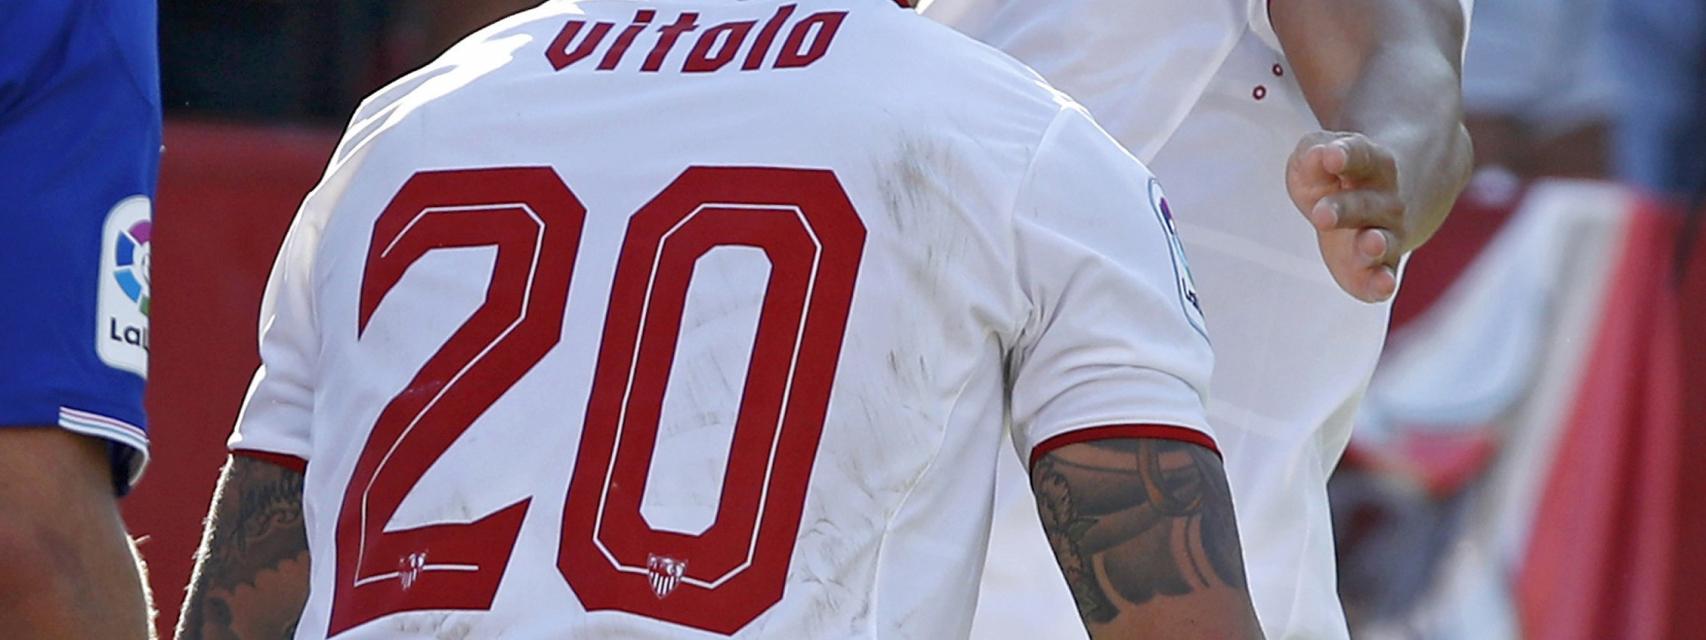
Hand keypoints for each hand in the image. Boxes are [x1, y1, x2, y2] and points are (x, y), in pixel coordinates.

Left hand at [1286, 131, 1405, 302]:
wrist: (1388, 197)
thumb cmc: (1339, 175)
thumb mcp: (1321, 156)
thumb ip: (1314, 157)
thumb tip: (1316, 156)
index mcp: (1371, 164)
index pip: (1360, 155)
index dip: (1345, 155)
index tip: (1330, 156)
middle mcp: (1385, 200)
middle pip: (1366, 204)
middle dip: (1345, 209)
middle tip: (1321, 215)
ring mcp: (1387, 235)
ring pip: (1384, 242)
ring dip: (1375, 245)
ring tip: (1371, 246)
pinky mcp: (1380, 267)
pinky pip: (1384, 277)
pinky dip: (1383, 283)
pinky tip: (1383, 286)